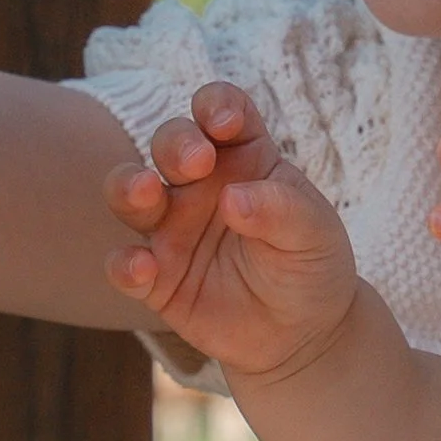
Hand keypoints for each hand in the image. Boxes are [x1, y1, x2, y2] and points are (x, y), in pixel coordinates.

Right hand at [104, 82, 359, 379]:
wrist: (303, 334)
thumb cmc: (310, 266)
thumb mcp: (315, 234)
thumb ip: (283, 210)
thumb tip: (233, 198)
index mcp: (243, 157)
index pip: (220, 111)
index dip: (216, 105)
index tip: (226, 124)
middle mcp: (199, 185)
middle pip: (170, 142)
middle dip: (176, 142)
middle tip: (196, 162)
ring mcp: (172, 229)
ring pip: (130, 193)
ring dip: (129, 185)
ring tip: (146, 192)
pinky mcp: (155, 278)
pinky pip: (124, 264)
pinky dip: (125, 264)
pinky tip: (144, 268)